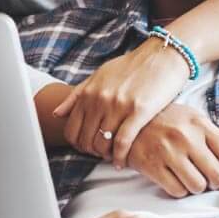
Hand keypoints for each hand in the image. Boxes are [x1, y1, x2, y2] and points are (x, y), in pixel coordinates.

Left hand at [54, 37, 193, 164]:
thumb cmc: (131, 66)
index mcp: (88, 93)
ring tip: (111, 158)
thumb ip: (77, 95)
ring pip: (103, 143)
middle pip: (86, 139)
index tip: (86, 149)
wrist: (162, 55)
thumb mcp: (99, 75)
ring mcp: (118, 106)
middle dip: (91, 152)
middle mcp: (100, 100)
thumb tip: (56, 114)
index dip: (77, 145)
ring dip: (105, 156)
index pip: (71, 130)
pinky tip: (122, 162)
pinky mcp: (139, 111)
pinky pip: (123, 142)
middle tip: (100, 156)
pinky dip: (121, 156)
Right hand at [124, 104, 218, 197]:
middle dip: (216, 181)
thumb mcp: (194, 120)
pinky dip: (180, 190)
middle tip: (208, 177)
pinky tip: (175, 179)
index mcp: (199, 124)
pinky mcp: (151, 166)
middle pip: (217, 175)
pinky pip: (177, 191)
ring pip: (197, 186)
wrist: (127, 121)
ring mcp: (167, 152)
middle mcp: (185, 137)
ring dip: (197, 187)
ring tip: (191, 178)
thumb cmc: (167, 121)